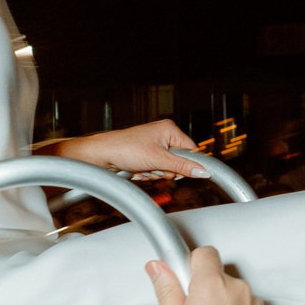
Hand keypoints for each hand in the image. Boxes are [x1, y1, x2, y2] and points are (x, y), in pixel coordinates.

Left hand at [54, 119, 207, 180]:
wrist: (100, 156)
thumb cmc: (124, 148)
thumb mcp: (158, 160)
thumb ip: (183, 166)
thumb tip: (204, 172)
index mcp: (169, 129)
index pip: (191, 151)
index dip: (185, 164)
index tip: (178, 172)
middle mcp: (163, 136)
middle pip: (178, 162)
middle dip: (165, 170)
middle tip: (152, 167)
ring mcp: (154, 147)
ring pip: (166, 169)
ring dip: (154, 173)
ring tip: (141, 167)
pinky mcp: (145, 157)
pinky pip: (155, 171)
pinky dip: (147, 174)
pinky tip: (137, 170)